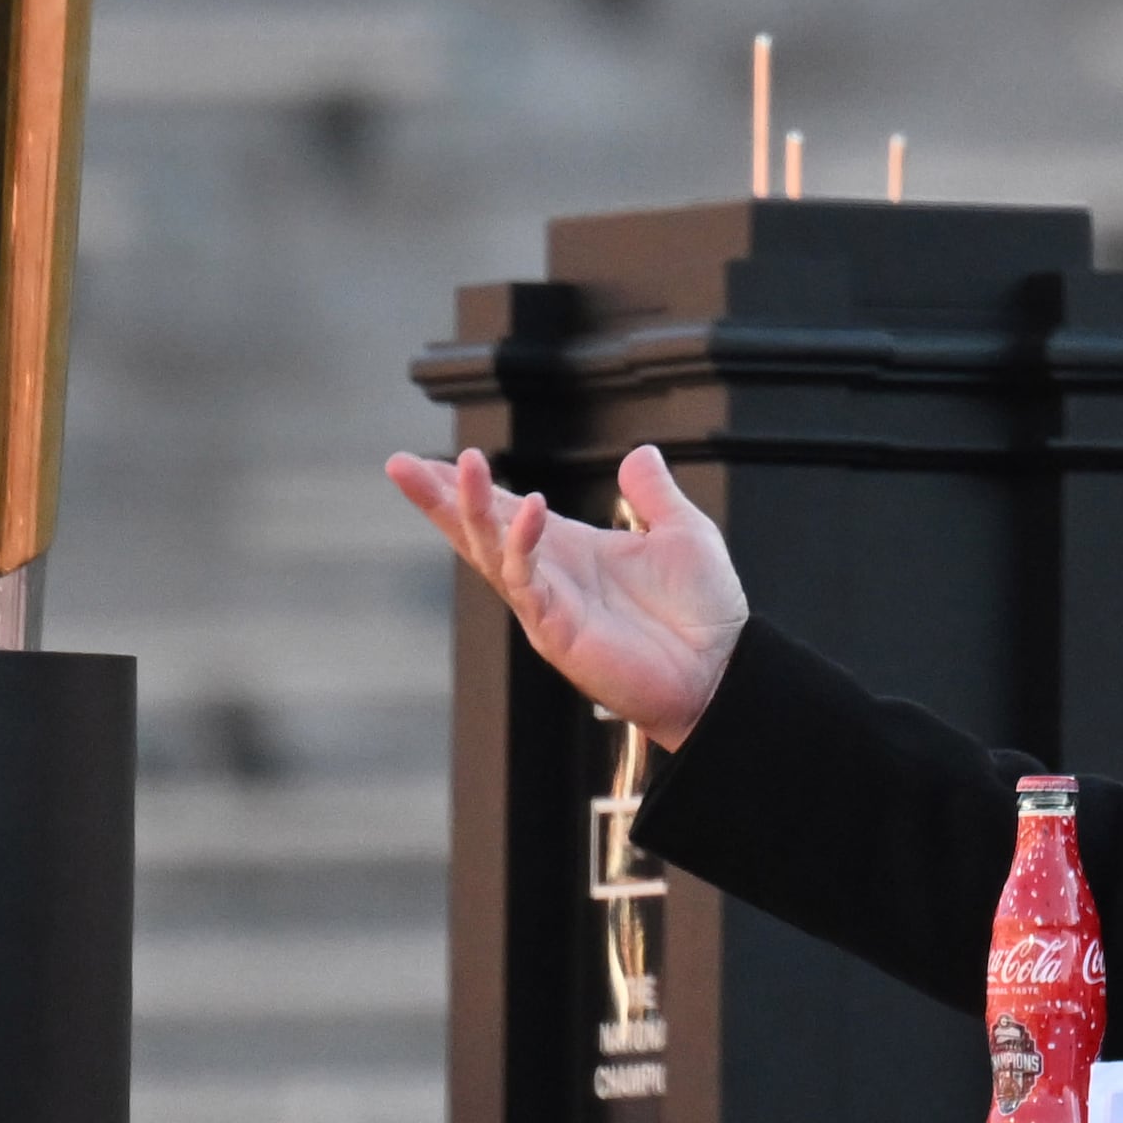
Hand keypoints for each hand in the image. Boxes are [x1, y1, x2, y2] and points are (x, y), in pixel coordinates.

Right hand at [387, 443, 747, 749]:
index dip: (469, 489)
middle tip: (399, 465)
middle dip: (438, 500)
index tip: (429, 462)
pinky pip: (529, 583)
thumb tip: (639, 452)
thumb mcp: (682, 533)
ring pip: (492, 553)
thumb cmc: (703, 611)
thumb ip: (653, 494)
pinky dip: (523, 546)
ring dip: (474, 510)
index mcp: (571, 551)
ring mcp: (548, 606)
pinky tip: (529, 509)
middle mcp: (550, 576)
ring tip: (464, 466)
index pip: (505, 514)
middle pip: (478, 532)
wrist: (724, 671)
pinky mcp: (558, 632)